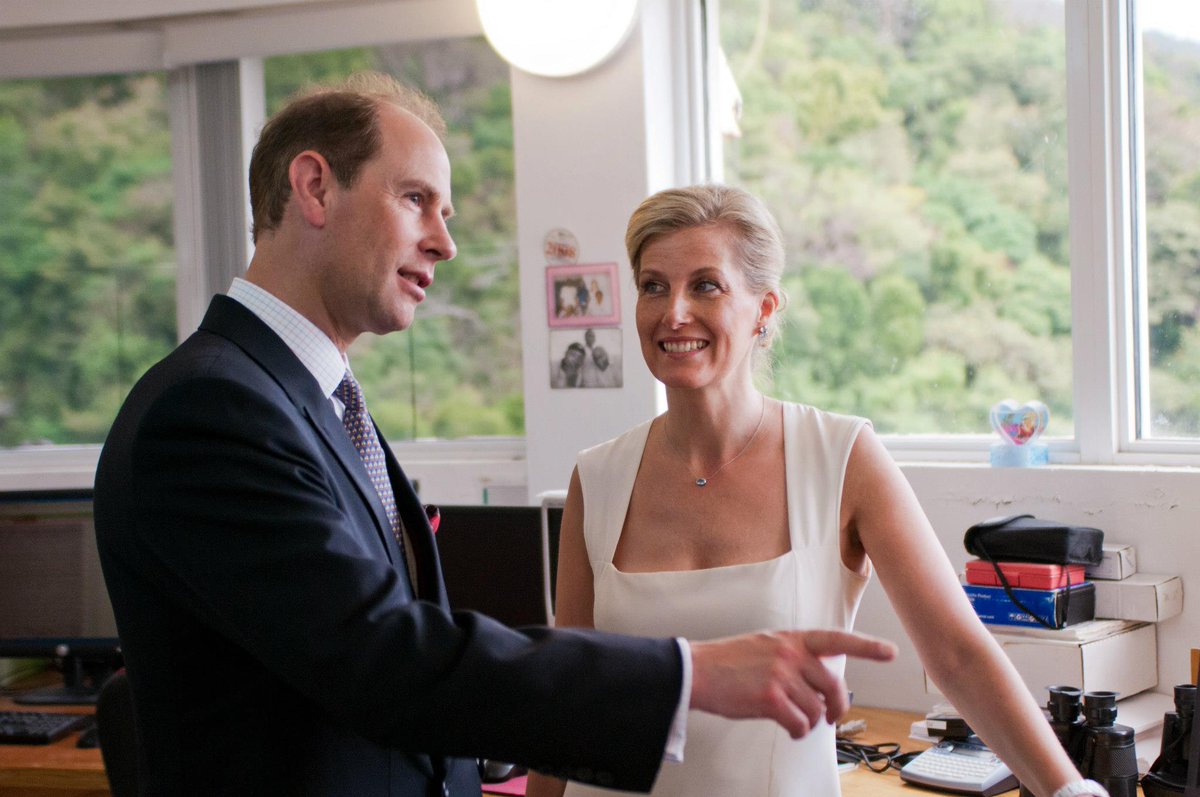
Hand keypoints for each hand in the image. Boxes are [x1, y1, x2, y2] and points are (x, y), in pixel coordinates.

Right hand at [688, 629, 895, 738]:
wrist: (697, 671)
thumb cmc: (729, 662)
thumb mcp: (767, 645)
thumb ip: (795, 655)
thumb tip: (822, 680)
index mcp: (792, 639)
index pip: (837, 640)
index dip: (867, 647)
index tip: (890, 652)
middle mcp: (790, 653)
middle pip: (835, 686)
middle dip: (836, 706)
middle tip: (830, 716)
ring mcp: (781, 675)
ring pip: (818, 709)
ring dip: (810, 721)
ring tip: (794, 719)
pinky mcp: (771, 698)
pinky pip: (801, 724)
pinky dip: (798, 731)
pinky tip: (788, 727)